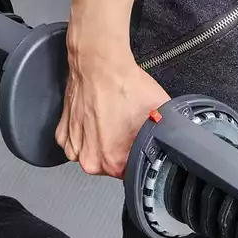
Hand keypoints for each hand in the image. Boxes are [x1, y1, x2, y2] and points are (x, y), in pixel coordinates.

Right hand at [55, 37, 169, 177]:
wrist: (99, 64)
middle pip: (110, 165)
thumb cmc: (124, 85)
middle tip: (126, 129)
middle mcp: (89, 158)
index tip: (138, 145)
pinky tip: (96, 119)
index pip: (130, 173)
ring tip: (110, 121)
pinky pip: (78, 142)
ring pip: (93, 153)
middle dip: (120, 150)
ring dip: (101, 142)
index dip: (137, 158)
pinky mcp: (63, 132)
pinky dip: (86, 134)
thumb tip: (173, 144)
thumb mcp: (158, 114)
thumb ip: (163, 137)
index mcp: (112, 161)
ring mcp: (74, 146)